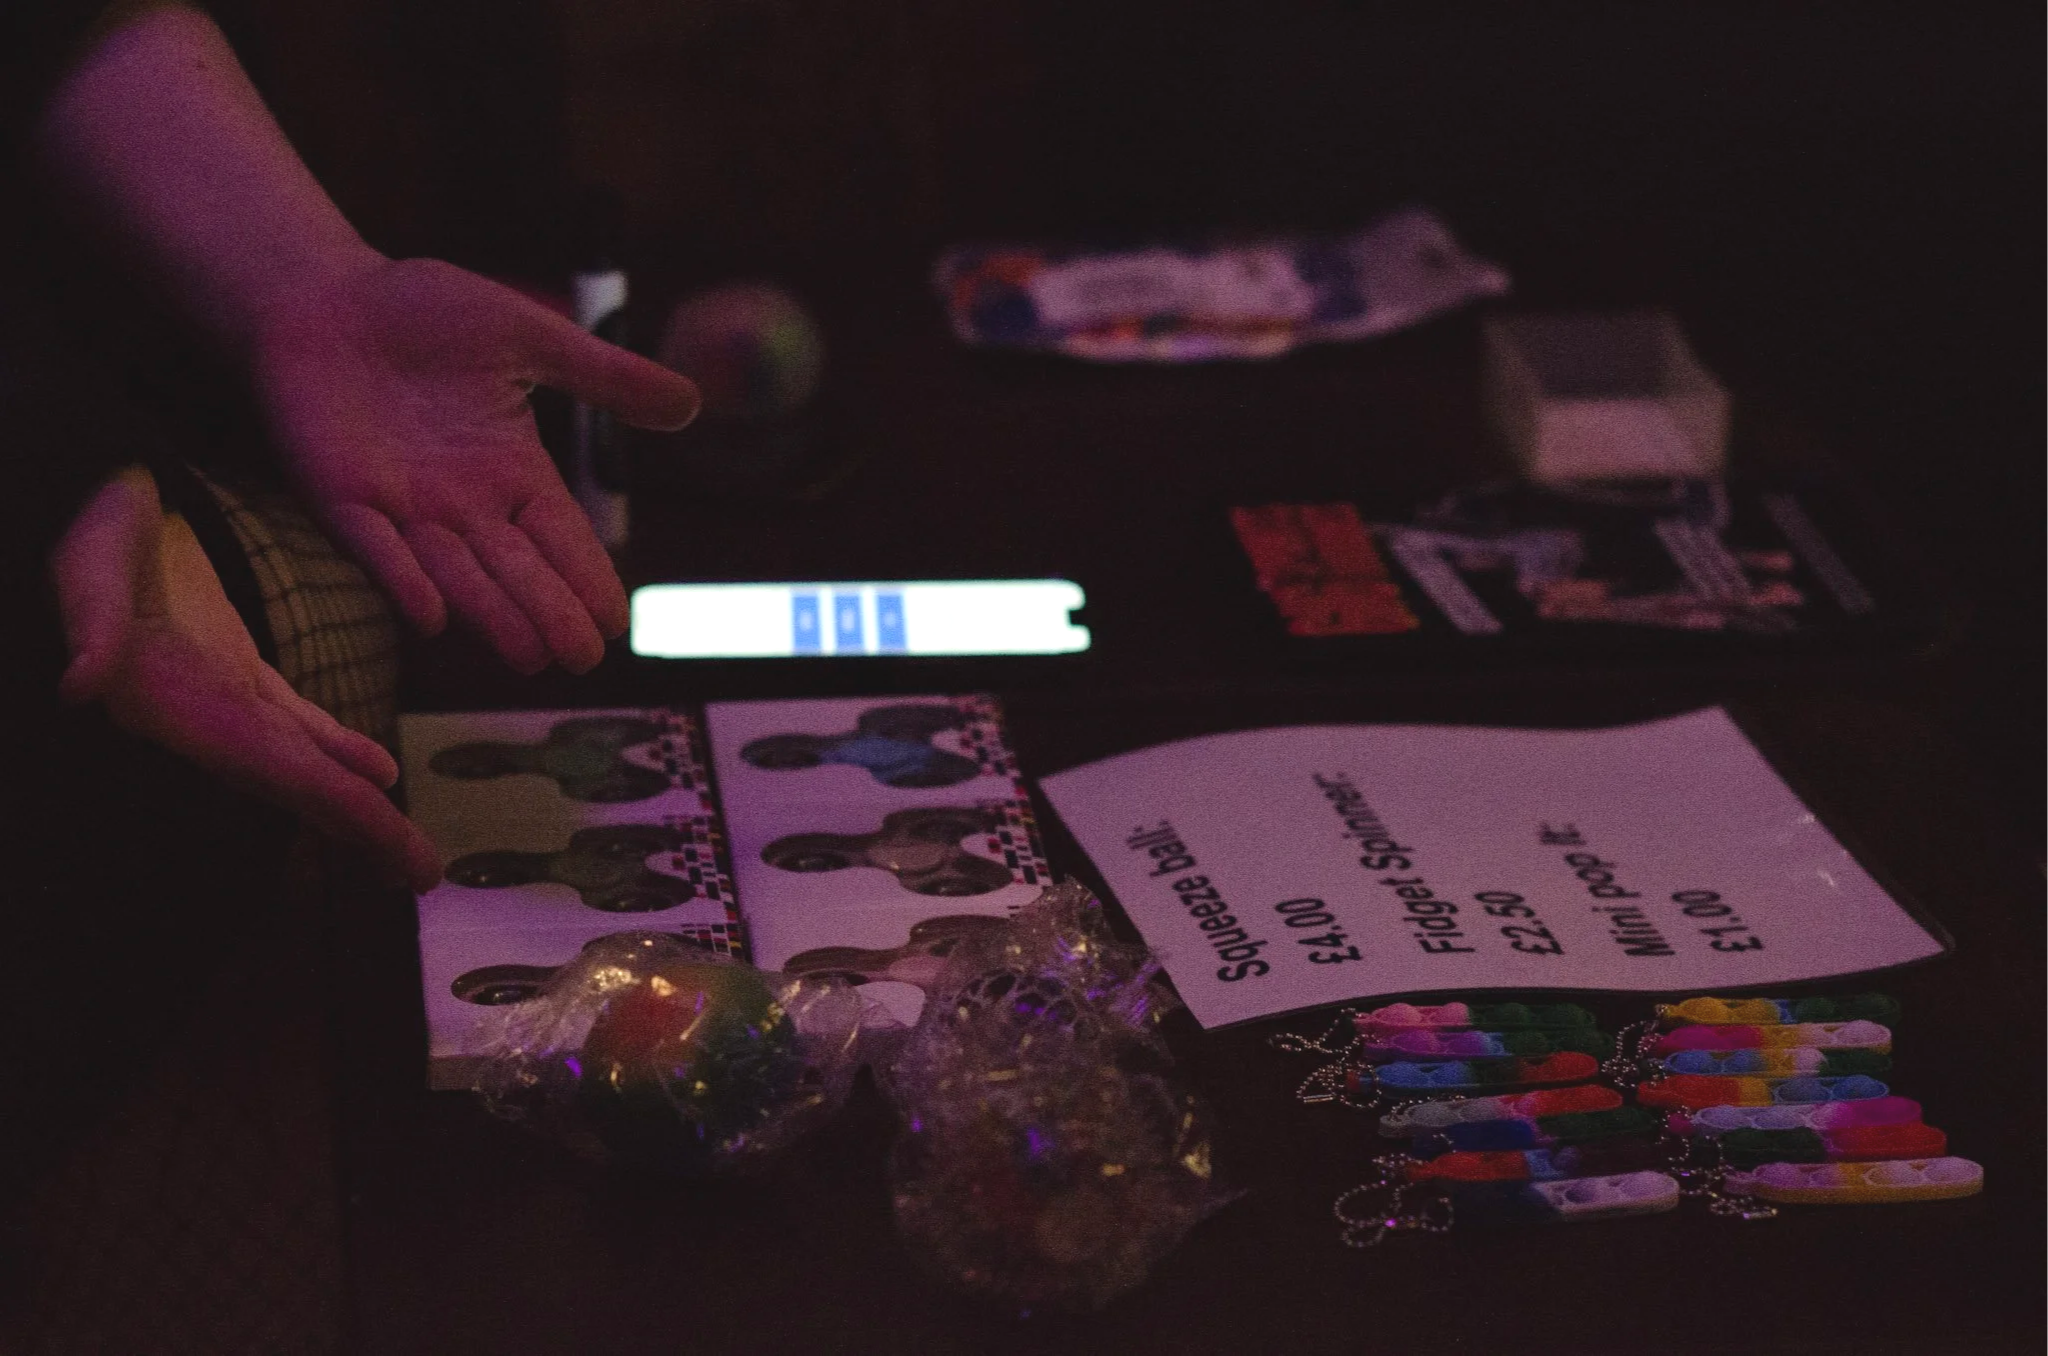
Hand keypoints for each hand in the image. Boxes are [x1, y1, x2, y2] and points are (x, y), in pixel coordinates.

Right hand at [52, 467, 442, 889]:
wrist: (83, 491)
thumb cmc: (84, 519)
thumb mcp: (89, 560)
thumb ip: (90, 620)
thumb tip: (82, 683)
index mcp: (176, 701)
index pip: (279, 771)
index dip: (344, 816)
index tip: (397, 858)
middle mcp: (199, 714)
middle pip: (299, 784)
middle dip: (364, 832)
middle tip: (421, 876)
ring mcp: (217, 693)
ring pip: (302, 761)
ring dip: (355, 806)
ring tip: (403, 853)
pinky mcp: (227, 666)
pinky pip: (293, 723)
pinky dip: (337, 749)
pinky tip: (379, 772)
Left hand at [249, 256, 699, 673]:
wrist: (322, 296)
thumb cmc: (424, 312)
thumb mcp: (529, 337)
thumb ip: (603, 375)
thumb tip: (692, 403)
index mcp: (512, 470)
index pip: (561, 535)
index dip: (586, 576)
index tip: (616, 622)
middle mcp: (463, 503)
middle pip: (516, 568)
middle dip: (548, 611)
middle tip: (582, 659)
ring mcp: (401, 506)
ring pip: (455, 572)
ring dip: (490, 615)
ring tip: (529, 658)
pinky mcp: (339, 495)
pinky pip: (373, 545)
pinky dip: (401, 579)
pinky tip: (432, 617)